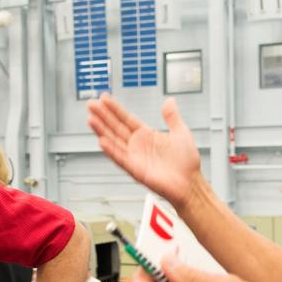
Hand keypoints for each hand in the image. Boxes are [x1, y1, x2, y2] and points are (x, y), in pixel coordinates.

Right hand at [86, 94, 201, 209]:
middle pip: (116, 127)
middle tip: (90, 104)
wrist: (191, 183)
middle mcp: (137, 145)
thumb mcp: (180, 132)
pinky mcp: (136, 170)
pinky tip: (102, 141)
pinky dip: (111, 151)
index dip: (114, 109)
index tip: (104, 98)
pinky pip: (121, 159)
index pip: (126, 119)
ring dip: (102, 131)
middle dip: (103, 116)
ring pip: (114, 141)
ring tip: (90, 119)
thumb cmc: (187, 162)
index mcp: (146, 135)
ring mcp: (135, 157)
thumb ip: (172, 117)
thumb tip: (169, 100)